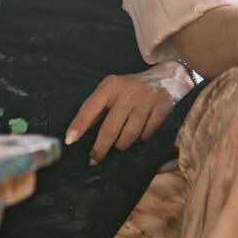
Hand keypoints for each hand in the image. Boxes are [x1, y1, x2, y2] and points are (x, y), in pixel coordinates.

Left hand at [65, 61, 193, 164]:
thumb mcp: (112, 89)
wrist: (167, 78)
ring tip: (119, 144)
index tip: (69, 140)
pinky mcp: (161, 109)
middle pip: (110, 128)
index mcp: (111, 85)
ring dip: (122, 144)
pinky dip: (140, 139)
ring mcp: (146, 100)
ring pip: (129, 135)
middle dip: (100, 148)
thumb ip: (98, 107)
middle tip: (93, 160)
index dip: (80, 124)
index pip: (91, 107)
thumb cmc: (131, 88)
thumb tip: (79, 131)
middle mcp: (128, 92)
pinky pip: (146, 135)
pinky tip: (138, 134)